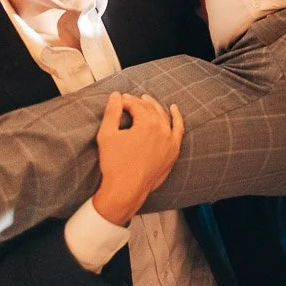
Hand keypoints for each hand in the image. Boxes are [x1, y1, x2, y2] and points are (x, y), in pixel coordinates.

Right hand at [93, 92, 184, 224]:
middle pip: (150, 109)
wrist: (125, 190)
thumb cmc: (114, 164)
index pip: (136, 106)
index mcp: (147, 124)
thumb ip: (111, 112)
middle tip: (128, 101)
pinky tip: (173, 110)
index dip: (126, 101)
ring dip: (155, 107)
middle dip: (138, 102)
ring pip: (164, 117)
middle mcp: (162, 130)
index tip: (118, 101)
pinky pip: (178, 130)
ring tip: (146, 100)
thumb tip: (116, 95)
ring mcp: (170, 141)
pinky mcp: (173, 151)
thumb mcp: (107, 135)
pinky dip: (177, 118)